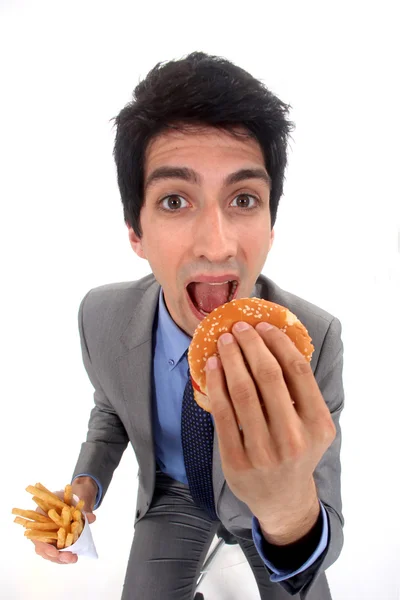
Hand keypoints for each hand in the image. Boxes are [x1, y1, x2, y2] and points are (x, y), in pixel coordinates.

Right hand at [32, 477, 96, 563]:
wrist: (73, 497)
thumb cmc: (66, 496)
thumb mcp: (72, 497)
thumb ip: (80, 508)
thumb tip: (91, 518)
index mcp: (39, 517)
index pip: (37, 536)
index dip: (44, 546)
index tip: (55, 552)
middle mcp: (41, 529)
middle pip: (43, 549)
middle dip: (56, 556)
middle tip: (69, 558)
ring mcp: (49, 536)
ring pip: (51, 553)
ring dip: (62, 558)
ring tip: (74, 559)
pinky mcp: (58, 540)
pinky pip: (59, 551)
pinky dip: (66, 555)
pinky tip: (74, 557)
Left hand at [205, 321, 335, 533]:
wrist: (282, 499)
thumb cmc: (296, 451)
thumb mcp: (312, 426)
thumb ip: (301, 393)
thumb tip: (273, 343)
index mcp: (317, 424)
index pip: (297, 370)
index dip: (278, 342)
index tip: (263, 327)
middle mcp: (293, 438)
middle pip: (268, 376)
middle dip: (250, 345)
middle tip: (238, 328)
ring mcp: (264, 452)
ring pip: (242, 392)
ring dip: (230, 359)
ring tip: (223, 342)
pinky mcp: (237, 461)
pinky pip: (222, 414)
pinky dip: (216, 385)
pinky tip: (212, 368)